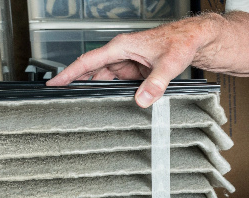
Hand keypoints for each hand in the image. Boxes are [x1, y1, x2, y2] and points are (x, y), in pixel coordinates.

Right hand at [46, 18, 209, 107]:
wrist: (193, 40)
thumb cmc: (180, 43)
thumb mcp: (168, 65)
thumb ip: (155, 83)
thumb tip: (142, 100)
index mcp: (121, 47)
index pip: (88, 61)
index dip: (69, 73)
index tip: (55, 83)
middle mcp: (122, 53)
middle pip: (93, 71)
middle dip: (79, 85)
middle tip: (64, 101)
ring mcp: (128, 62)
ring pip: (105, 78)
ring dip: (97, 90)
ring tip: (84, 106)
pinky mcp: (136, 70)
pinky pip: (119, 82)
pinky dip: (113, 92)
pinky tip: (110, 103)